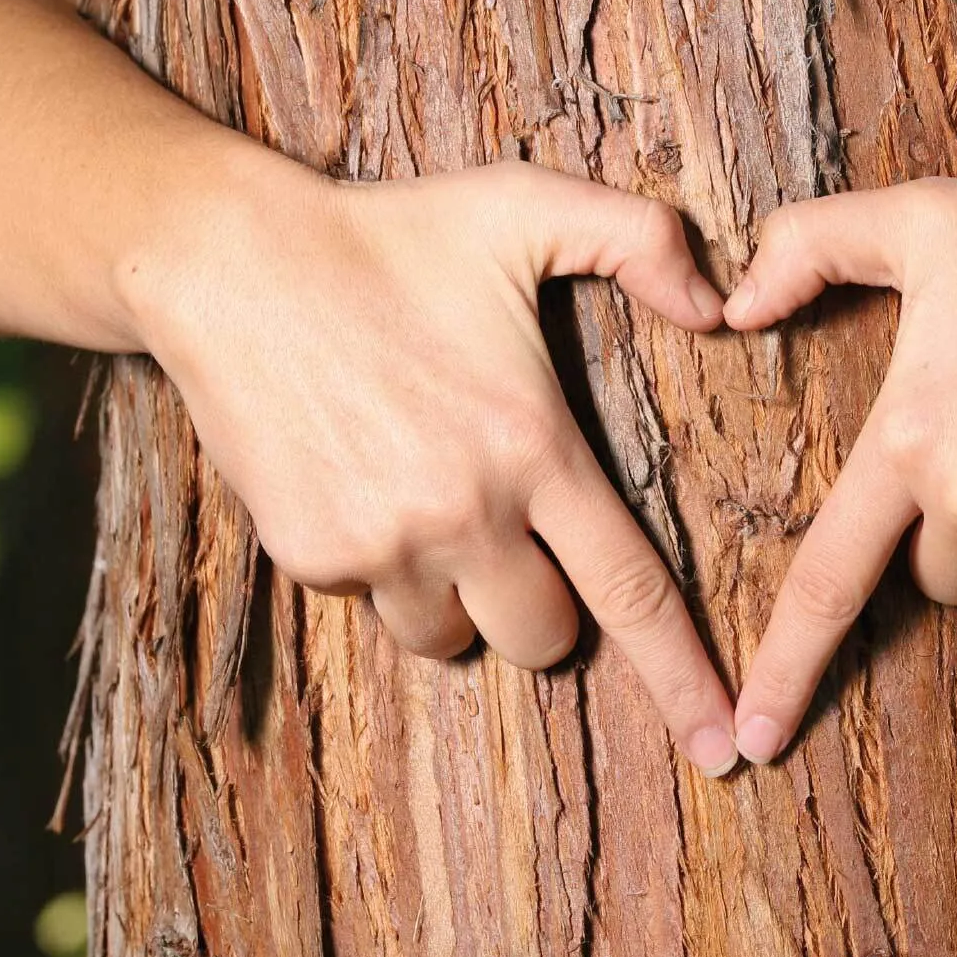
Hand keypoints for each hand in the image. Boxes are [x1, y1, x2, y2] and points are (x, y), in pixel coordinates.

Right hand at [129, 150, 741, 775]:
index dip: (683, 677)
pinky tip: (365, 481)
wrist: (231, 263)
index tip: (725, 749)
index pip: (630, 591)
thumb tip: (725, 304)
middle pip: (543, 639)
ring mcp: (380, 546)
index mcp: (532, 446)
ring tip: (429, 494)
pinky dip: (385, 568)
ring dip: (460, 596)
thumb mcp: (526, 207)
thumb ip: (644, 240)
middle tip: (515, 526)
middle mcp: (463, 514)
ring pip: (453, 637)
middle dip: (545, 608)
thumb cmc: (391, 232)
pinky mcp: (311, 558)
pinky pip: (375, 606)